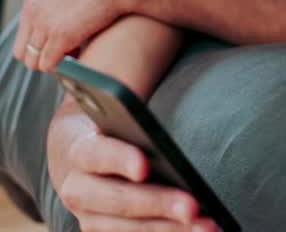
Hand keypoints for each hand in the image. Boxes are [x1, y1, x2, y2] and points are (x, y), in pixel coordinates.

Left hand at [14, 0, 157, 71]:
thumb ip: (59, 0)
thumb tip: (63, 14)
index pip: (23, 35)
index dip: (41, 44)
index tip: (61, 43)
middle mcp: (34, 11)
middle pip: (23, 53)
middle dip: (43, 57)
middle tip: (68, 51)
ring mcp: (45, 24)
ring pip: (34, 62)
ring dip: (54, 62)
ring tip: (76, 52)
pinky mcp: (62, 36)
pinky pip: (49, 65)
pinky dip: (63, 67)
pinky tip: (80, 54)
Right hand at [47, 103, 217, 230]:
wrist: (84, 155)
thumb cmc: (113, 127)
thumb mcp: (117, 108)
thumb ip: (133, 87)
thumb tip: (153, 69)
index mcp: (78, 149)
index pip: (96, 153)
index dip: (118, 160)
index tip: (143, 166)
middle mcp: (78, 189)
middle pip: (117, 200)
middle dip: (157, 204)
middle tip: (193, 207)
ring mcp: (90, 217)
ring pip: (125, 229)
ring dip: (168, 229)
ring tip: (207, 226)